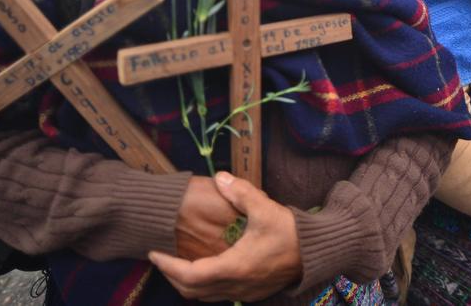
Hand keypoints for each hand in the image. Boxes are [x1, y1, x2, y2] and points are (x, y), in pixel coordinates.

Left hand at [150, 172, 301, 301]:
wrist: (317, 253)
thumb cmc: (291, 232)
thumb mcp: (265, 208)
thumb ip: (241, 192)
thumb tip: (220, 177)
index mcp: (234, 267)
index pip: (189, 275)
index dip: (167, 266)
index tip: (153, 252)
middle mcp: (235, 286)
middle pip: (191, 291)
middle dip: (171, 275)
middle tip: (159, 257)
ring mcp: (243, 293)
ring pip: (204, 296)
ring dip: (185, 283)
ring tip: (175, 264)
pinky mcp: (251, 293)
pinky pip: (217, 295)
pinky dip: (202, 286)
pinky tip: (202, 268)